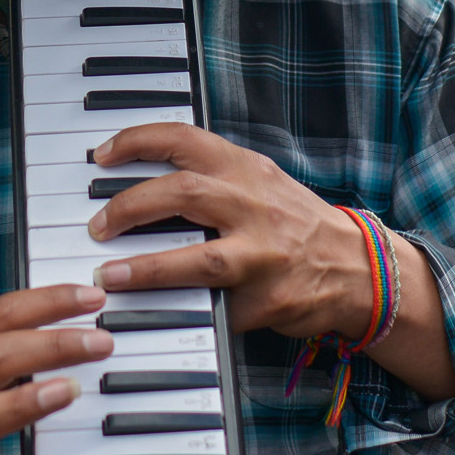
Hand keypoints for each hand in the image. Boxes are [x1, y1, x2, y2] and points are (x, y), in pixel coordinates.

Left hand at [86, 124, 372, 337]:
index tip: (102, 156)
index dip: (136, 142)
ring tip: (110, 276)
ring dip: (147, 268)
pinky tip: (158, 315)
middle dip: (129, 208)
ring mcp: (262, 254)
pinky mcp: (267, 300)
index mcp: (245, 169)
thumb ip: (212, 175)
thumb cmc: (295, 222)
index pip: (183, 139)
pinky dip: (187, 311)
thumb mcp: (258, 182)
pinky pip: (218, 308)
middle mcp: (253, 205)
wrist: (357, 268)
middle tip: (97, 225)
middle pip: (182, 193)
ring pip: (198, 259)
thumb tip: (143, 174)